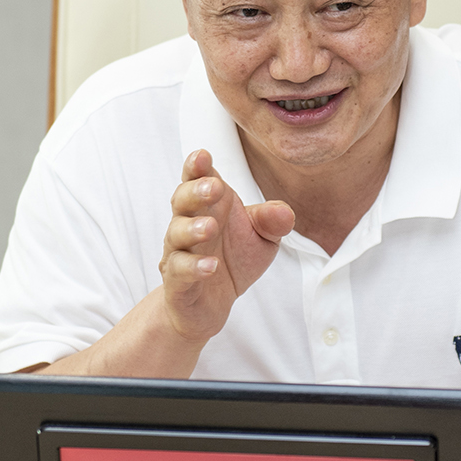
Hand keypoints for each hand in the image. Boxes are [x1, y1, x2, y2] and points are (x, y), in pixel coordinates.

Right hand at [160, 148, 294, 346]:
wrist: (211, 305)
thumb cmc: (234, 260)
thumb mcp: (263, 239)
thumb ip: (272, 223)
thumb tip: (284, 213)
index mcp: (210, 205)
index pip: (197, 179)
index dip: (196, 166)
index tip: (202, 155)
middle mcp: (188, 222)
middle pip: (182, 200)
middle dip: (196, 191)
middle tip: (213, 187)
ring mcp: (179, 251)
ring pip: (177, 233)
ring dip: (192, 228)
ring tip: (210, 226)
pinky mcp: (177, 282)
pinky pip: (179, 270)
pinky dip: (193, 267)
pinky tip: (210, 266)